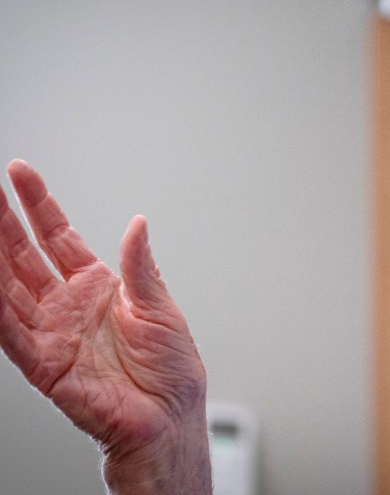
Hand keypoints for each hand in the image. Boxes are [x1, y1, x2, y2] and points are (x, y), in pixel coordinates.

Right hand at [0, 160, 210, 493]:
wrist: (170, 416)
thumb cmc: (170, 368)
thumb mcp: (159, 306)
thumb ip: (139, 266)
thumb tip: (137, 223)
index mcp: (98, 286)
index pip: (59, 237)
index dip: (39, 206)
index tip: (20, 174)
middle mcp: (69, 305)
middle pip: (25, 255)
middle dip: (4, 222)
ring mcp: (52, 332)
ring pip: (9, 286)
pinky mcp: (44, 364)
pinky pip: (9, 332)